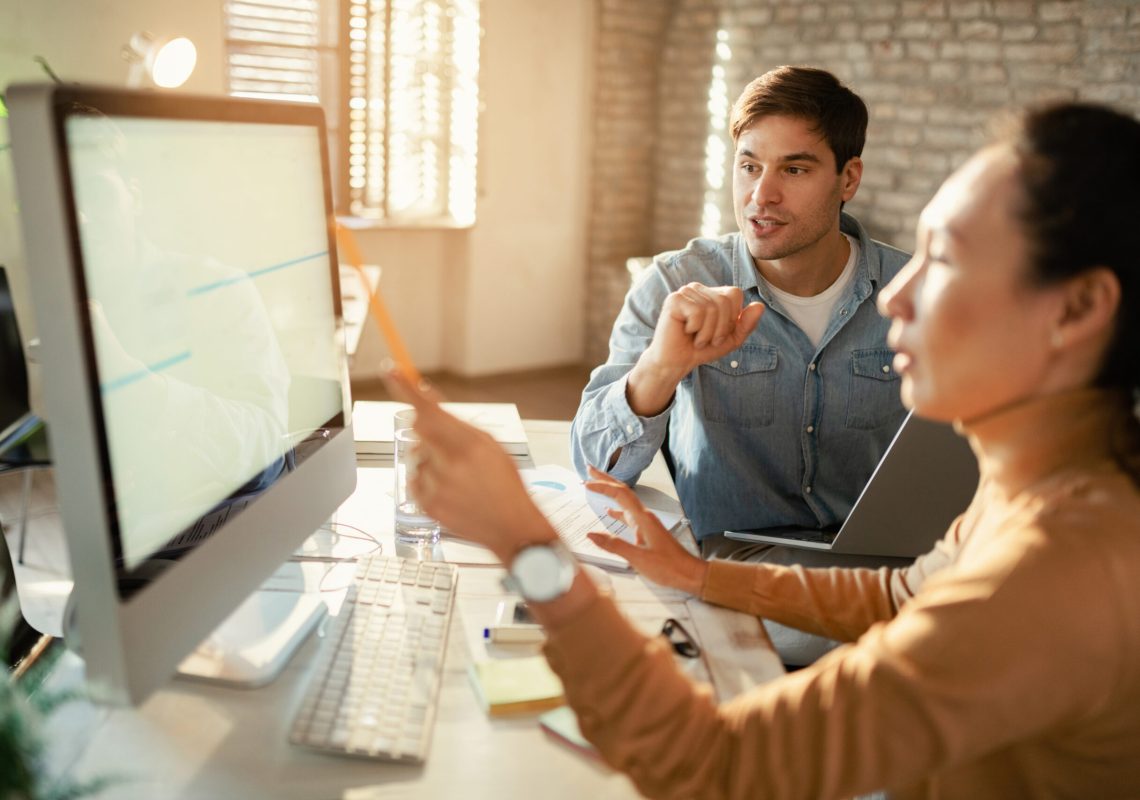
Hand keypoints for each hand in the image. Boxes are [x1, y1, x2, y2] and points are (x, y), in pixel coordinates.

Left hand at [382, 367, 555, 562]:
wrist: (511, 526)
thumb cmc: (505, 483)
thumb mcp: (490, 445)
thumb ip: (457, 423)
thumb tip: (427, 399)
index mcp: (469, 446)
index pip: (429, 410)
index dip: (407, 389)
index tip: (392, 371)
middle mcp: (449, 465)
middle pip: (419, 431)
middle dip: (428, 431)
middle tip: (449, 445)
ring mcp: (436, 487)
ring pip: (416, 457)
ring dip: (430, 459)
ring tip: (457, 476)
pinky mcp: (427, 505)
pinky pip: (414, 480)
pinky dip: (427, 480)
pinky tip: (450, 489)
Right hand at [584, 466, 707, 595]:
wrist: (688, 573)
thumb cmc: (669, 566)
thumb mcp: (638, 558)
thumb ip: (613, 545)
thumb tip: (591, 535)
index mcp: (643, 519)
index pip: (620, 494)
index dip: (602, 486)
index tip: (587, 483)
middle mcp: (645, 516)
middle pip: (622, 491)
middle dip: (605, 480)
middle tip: (590, 470)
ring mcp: (646, 523)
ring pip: (625, 502)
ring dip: (610, 492)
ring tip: (596, 486)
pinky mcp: (647, 531)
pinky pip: (629, 515)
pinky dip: (617, 511)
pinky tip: (610, 513)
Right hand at [628, 285, 763, 415]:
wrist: (677, 363)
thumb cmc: (701, 349)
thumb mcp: (731, 339)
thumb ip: (747, 324)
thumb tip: (760, 306)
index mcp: (712, 293)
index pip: (735, 293)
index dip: (732, 318)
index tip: (719, 333)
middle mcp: (698, 288)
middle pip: (724, 300)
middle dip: (720, 327)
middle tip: (707, 339)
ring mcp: (685, 292)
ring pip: (711, 308)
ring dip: (707, 332)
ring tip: (696, 338)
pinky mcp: (674, 300)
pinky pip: (697, 312)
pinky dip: (695, 329)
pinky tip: (685, 332)